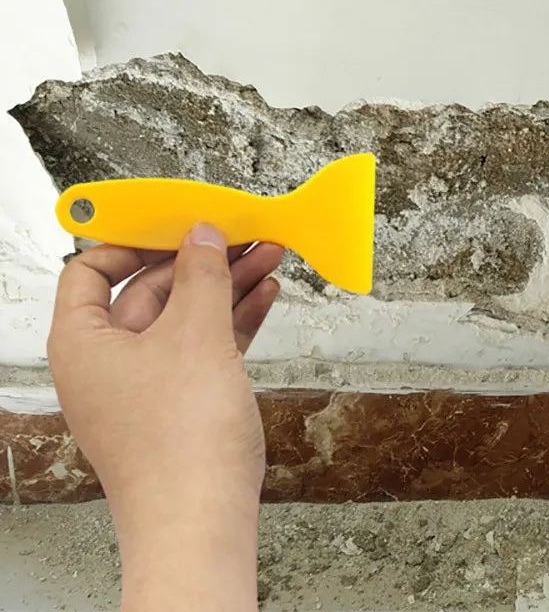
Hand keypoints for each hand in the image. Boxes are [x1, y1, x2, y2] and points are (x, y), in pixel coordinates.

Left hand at [47, 224, 283, 611]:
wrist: (202, 520)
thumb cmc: (180, 439)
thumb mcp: (195, 334)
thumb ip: (202, 274)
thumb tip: (203, 234)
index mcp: (84, 343)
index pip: (91, 271)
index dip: (133, 241)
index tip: (176, 223)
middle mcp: (108, 362)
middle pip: (150, 289)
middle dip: (202, 260)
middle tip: (243, 234)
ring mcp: (146, 384)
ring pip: (185, 316)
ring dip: (227, 284)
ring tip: (268, 255)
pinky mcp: (181, 402)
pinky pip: (205, 345)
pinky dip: (234, 319)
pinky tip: (265, 295)